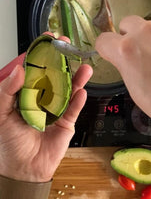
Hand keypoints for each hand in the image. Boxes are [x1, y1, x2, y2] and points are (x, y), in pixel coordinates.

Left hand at [0, 34, 92, 182]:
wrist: (24, 168)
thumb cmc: (9, 143)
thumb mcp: (1, 114)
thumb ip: (7, 91)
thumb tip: (19, 70)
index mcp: (26, 94)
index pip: (35, 70)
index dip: (41, 55)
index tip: (47, 41)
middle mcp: (43, 98)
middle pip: (55, 76)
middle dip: (62, 61)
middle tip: (67, 48)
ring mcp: (57, 109)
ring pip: (69, 90)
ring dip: (77, 79)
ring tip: (84, 69)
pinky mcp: (67, 121)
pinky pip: (74, 109)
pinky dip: (78, 100)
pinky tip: (82, 92)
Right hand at [95, 16, 150, 197]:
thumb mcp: (136, 90)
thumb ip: (127, 66)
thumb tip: (127, 57)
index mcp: (127, 50)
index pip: (104, 39)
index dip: (108, 48)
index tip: (113, 51)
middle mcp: (147, 32)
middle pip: (128, 23)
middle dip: (131, 37)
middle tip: (144, 54)